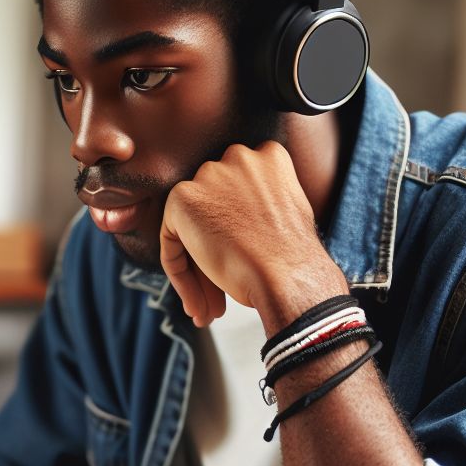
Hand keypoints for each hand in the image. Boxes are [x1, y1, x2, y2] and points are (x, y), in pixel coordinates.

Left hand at [159, 141, 336, 327]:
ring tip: (211, 309)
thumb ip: (258, 206)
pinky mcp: (183, 198)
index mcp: (270, 157)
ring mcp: (209, 175)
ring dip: (199, 272)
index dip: (236, 236)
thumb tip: (235, 225)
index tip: (241, 264)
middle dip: (215, 254)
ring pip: (191, 229)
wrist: (287, 276)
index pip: (237, 196)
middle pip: (213, 212)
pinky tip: (198, 303)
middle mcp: (238, 156)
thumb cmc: (294, 259)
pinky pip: (171, 243)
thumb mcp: (285, 216)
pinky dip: (180, 276)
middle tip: (221, 298)